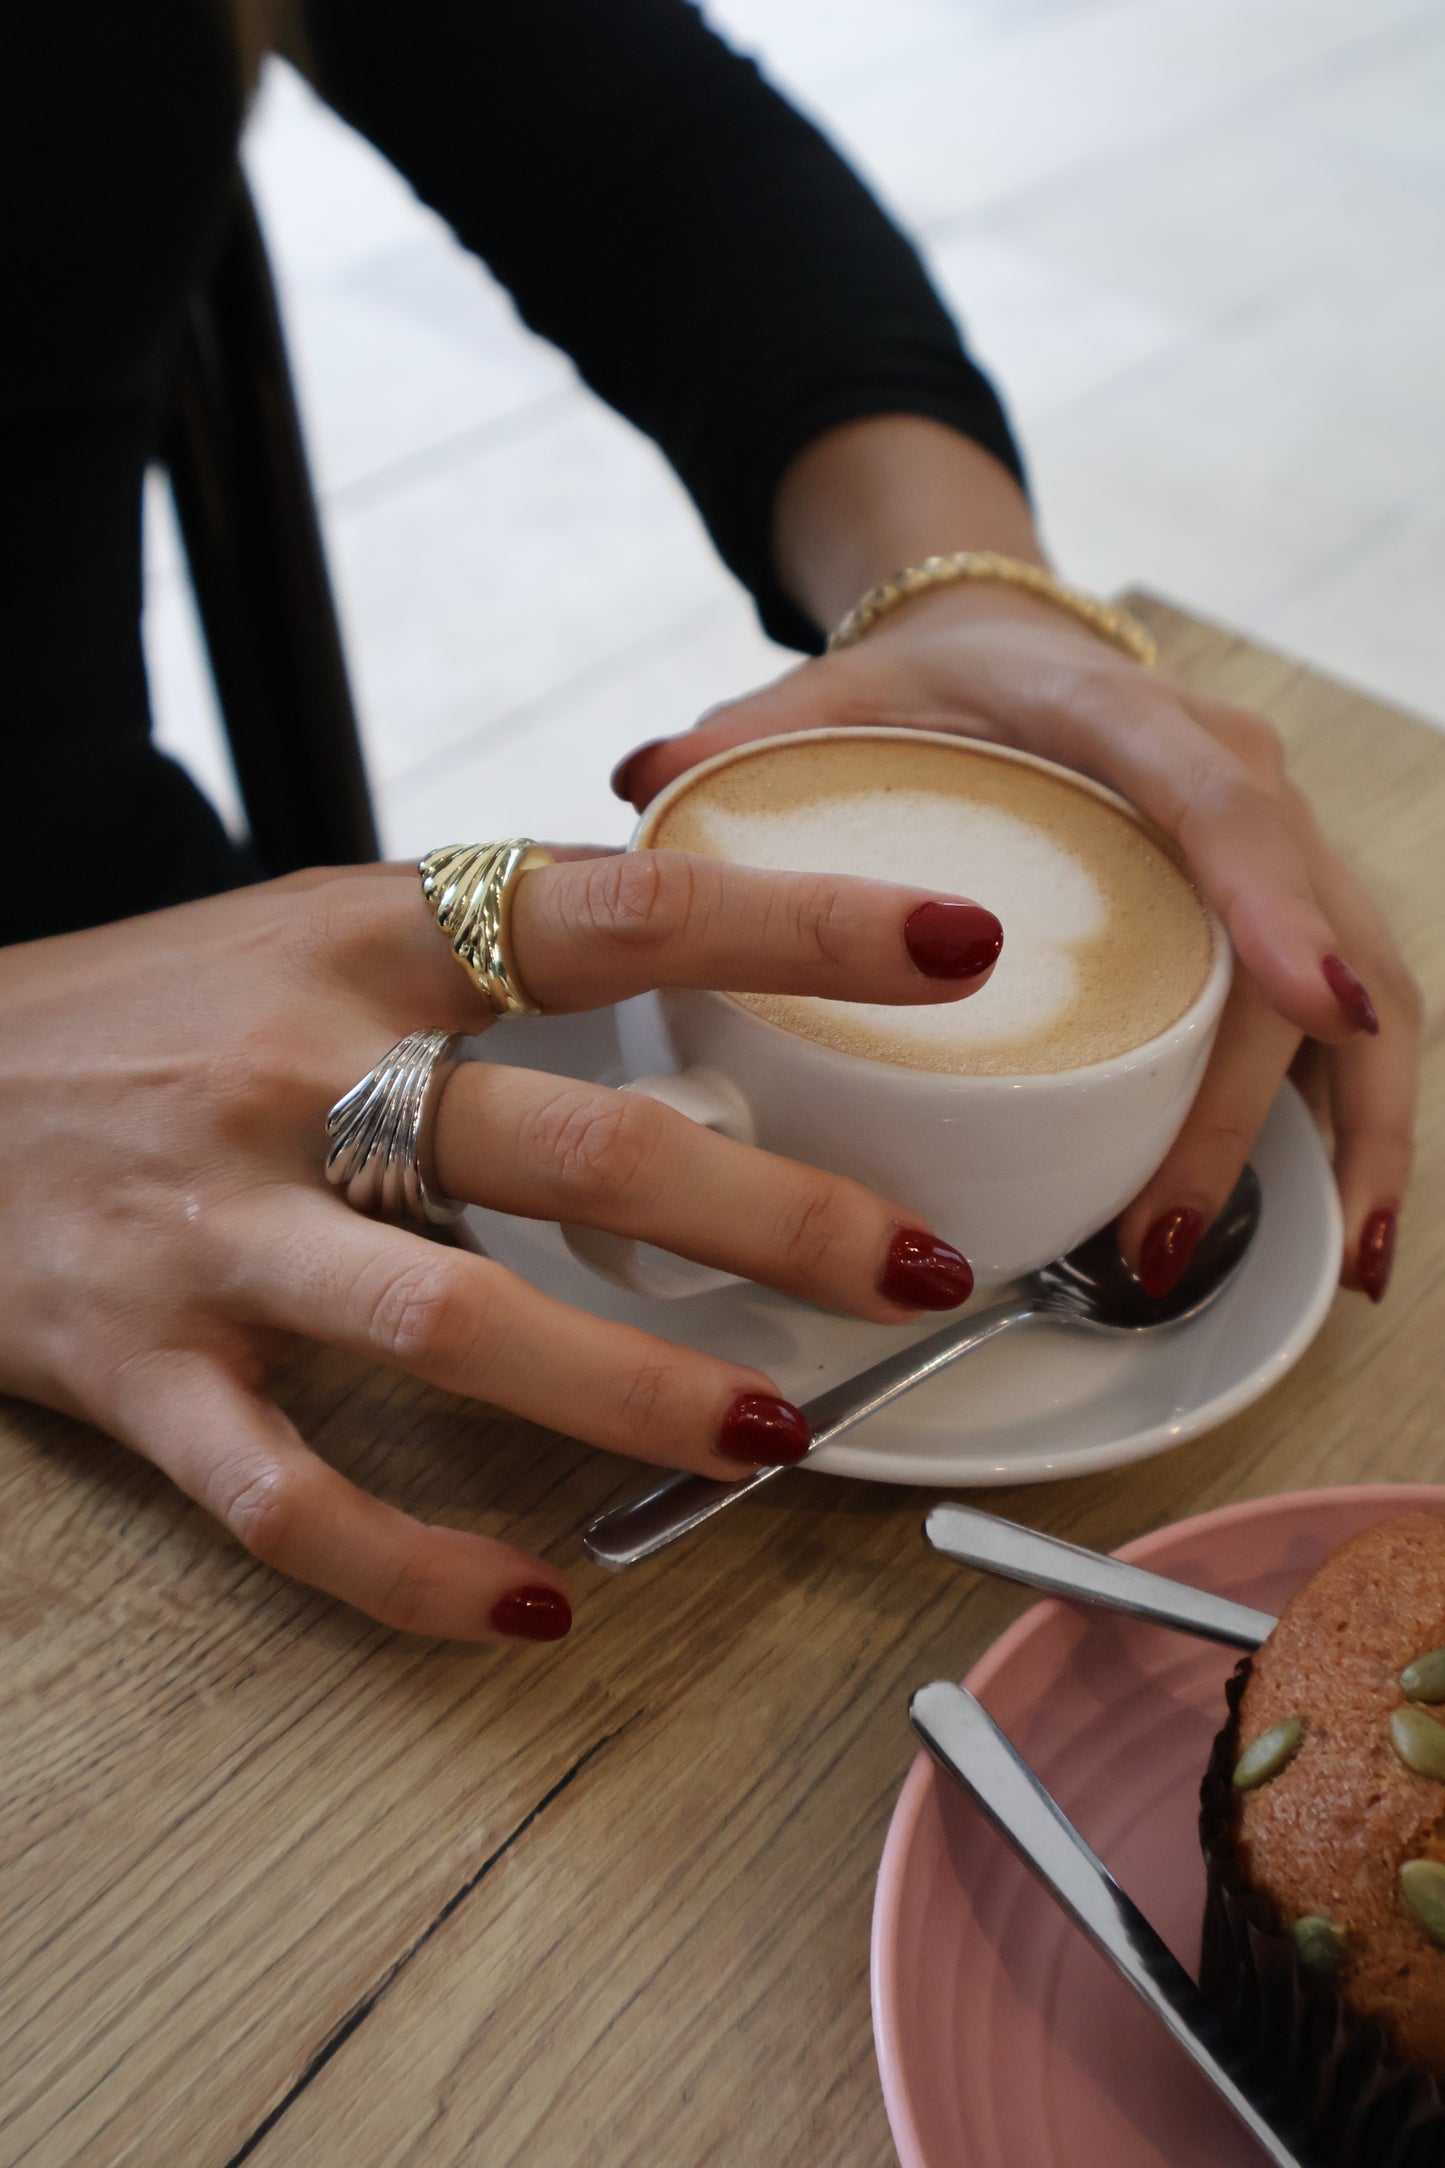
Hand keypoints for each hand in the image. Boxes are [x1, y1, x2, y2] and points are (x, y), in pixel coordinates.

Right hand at [0, 853, 998, 1641]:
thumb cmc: (143, 1012)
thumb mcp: (310, 928)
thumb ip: (486, 948)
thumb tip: (707, 944)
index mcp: (361, 938)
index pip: (613, 911)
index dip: (794, 926)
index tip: (954, 949)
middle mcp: (296, 1073)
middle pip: (567, 1149)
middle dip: (764, 1217)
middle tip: (911, 1267)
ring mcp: (215, 1227)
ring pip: (451, 1328)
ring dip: (633, 1394)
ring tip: (775, 1436)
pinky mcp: (138, 1366)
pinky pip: (289, 1495)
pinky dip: (415, 1568)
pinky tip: (530, 1607)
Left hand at [612, 582, 1419, 1301]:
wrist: (1015, 656)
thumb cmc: (937, 687)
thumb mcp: (837, 692)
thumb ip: (744, 734)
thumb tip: (640, 782)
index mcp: (1131, 721)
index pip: (1222, 804)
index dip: (1272, 904)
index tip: (1304, 1001)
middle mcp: (1239, 784)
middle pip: (1308, 947)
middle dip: (1255, 1108)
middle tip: (1161, 1238)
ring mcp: (1282, 860)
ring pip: (1369, 1006)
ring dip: (1349, 1142)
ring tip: (1319, 1269)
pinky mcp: (1288, 925)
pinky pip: (1354, 1037)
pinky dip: (1355, 1135)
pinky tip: (1342, 1241)